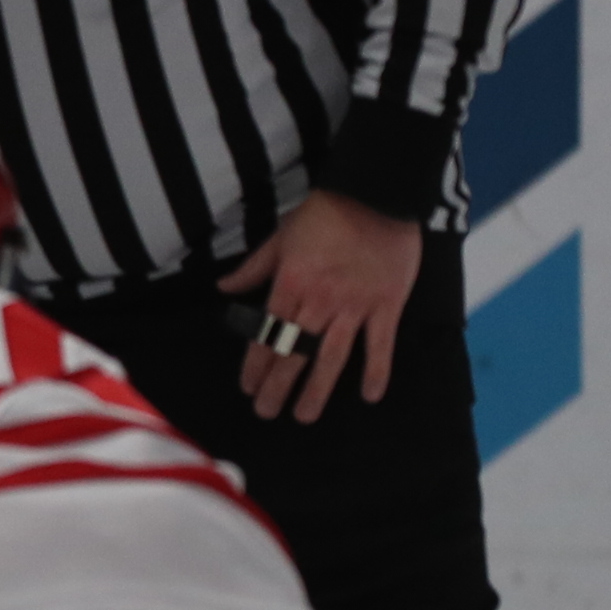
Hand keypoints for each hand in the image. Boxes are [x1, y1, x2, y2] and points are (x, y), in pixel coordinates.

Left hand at [221, 189, 421, 423]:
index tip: (248, 387)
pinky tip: (370, 395)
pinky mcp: (387, 303)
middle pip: (293, 352)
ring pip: (331, 356)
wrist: (376, 193)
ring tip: (305, 416)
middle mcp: (318, 302)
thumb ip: (253, 268)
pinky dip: (376, 370)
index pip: (267, 334)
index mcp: (289, 286)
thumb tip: (224, 288)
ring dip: (317, 389)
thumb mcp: (279, 237)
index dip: (255, 364)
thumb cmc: (324, 213)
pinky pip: (381, 343)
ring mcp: (354, 305)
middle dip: (277, 387)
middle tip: (265, 412)